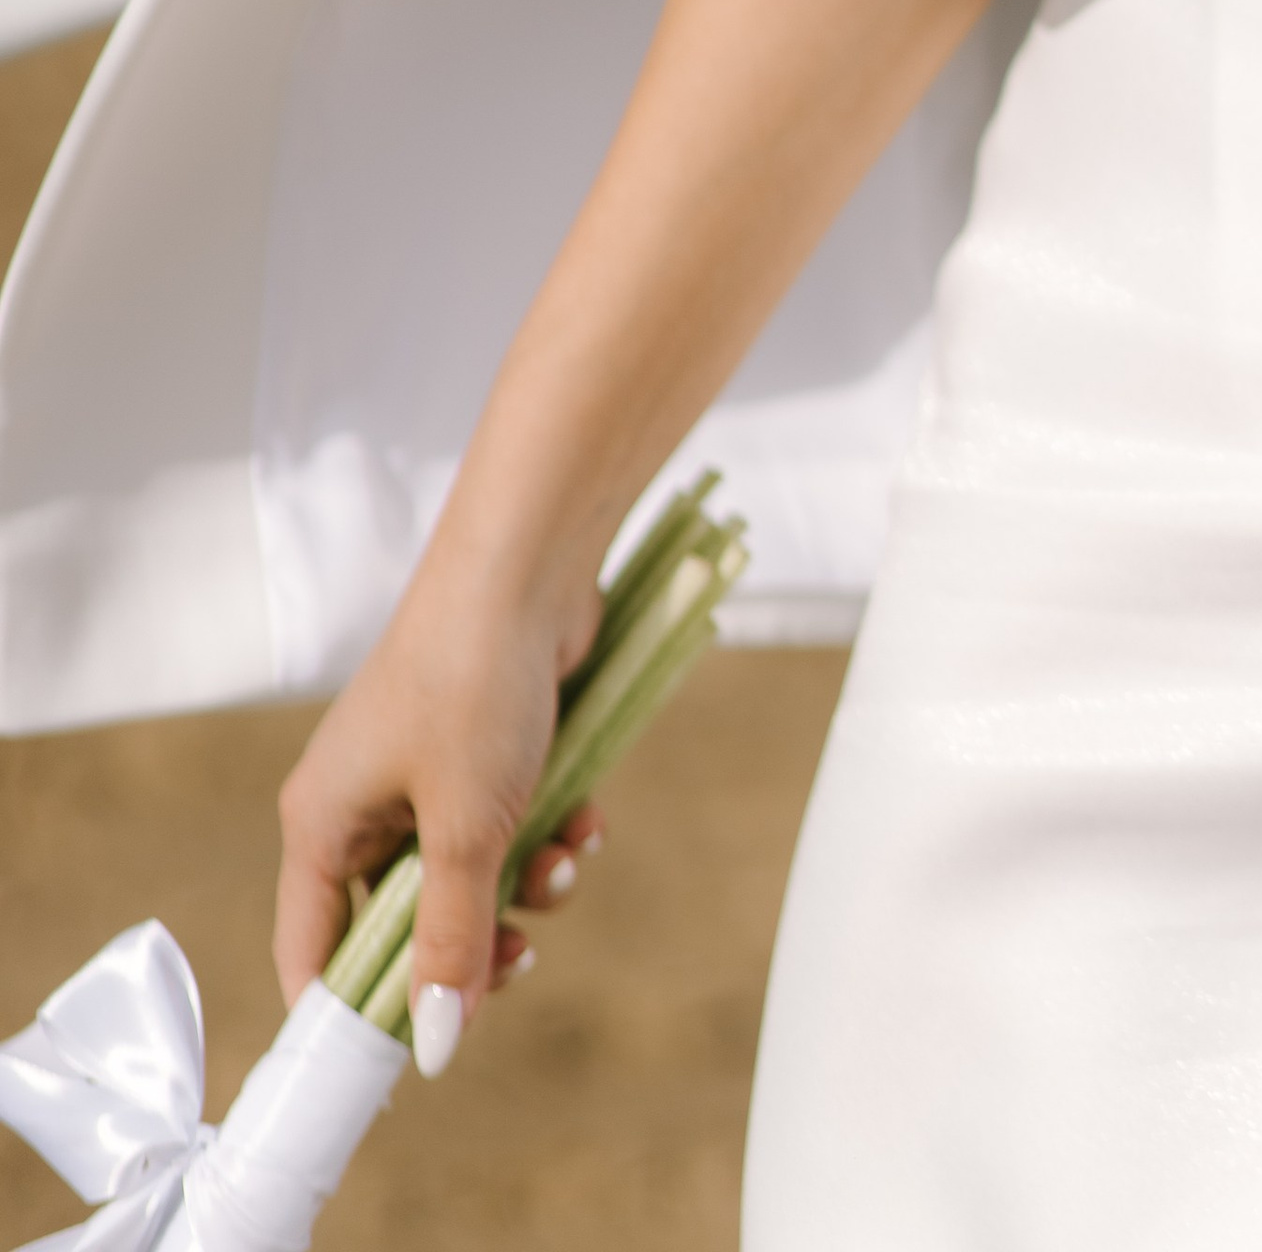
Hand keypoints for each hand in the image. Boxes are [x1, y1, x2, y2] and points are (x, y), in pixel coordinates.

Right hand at [275, 545, 605, 1062]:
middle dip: (471, 945)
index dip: (355, 1017)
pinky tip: (589, 818)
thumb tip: (437, 1044)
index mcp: (322, 823)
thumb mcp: (464, 831)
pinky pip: (508, 824)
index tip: (410, 1061)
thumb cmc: (474, 682)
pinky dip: (548, 831)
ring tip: (566, 862)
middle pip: (402, 924)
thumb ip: (450, 940)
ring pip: (470, 877)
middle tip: (523, 958)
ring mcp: (424, 771)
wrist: (530, 561)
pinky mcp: (483, 747)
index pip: (312, 955)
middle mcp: (362, 801)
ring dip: (527, 886)